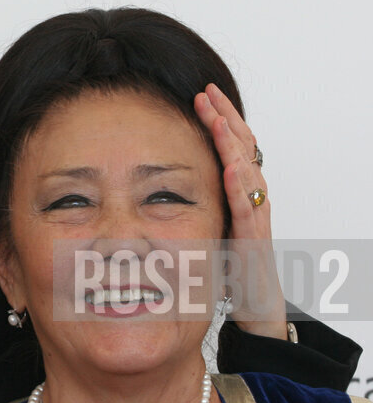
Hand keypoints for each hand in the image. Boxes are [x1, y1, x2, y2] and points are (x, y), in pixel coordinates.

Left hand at [194, 84, 286, 339]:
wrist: (254, 309)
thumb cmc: (227, 271)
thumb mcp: (201, 229)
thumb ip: (185, 206)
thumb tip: (149, 188)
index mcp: (236, 194)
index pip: (230, 147)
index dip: (218, 120)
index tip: (200, 95)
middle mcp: (249, 201)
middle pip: (242, 149)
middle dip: (224, 119)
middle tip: (205, 92)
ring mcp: (254, 219)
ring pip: (248, 173)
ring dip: (232, 144)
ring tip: (217, 117)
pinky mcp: (252, 242)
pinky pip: (248, 210)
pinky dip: (239, 187)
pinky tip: (230, 167)